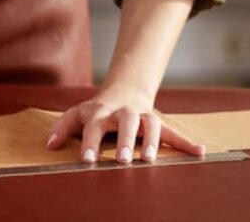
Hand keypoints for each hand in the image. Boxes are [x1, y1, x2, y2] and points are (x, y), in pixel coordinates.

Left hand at [44, 84, 204, 164]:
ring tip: (150, 160)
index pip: (94, 125)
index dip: (90, 142)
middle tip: (122, 159)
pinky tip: (200, 153)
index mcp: (103, 111)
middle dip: (126, 140)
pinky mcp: (159, 122)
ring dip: (152, 141)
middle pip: (127, 122)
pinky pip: (174, 133)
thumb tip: (48, 146)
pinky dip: (187, 143)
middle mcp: (125, 112)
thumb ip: (62, 128)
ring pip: (151, 125)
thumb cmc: (98, 109)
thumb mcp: (78, 113)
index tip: (86, 160)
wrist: (126, 89)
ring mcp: (144, 116)